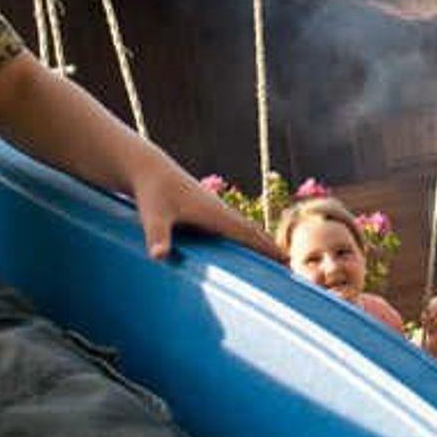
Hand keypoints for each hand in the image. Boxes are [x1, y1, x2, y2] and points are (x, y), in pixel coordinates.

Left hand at [130, 163, 282, 263]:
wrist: (148, 169)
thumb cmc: (151, 192)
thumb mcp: (153, 216)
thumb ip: (158, 235)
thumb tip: (158, 256)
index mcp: (214, 214)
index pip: (247, 234)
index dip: (266, 248)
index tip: (286, 262)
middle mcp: (219, 211)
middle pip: (251, 232)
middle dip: (269, 248)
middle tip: (289, 267)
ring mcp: (214, 211)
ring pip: (243, 229)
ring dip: (259, 243)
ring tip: (273, 261)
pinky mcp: (206, 212)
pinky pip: (232, 229)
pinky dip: (244, 239)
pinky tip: (242, 249)